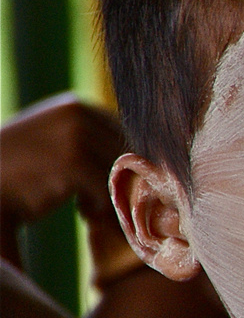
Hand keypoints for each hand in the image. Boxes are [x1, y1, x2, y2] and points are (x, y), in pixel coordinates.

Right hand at [0, 95, 123, 270]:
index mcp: (77, 106)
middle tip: (100, 202)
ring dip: (112, 196)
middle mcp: (78, 114)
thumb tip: (150, 156)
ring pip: (122, 173)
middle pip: (128, 153)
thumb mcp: (54, 142)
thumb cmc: (20, 173)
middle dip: (121, 182)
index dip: (125, 165)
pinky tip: (82, 211)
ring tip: (87, 206)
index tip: (108, 184)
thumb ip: (91, 140)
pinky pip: (109, 190)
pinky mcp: (74, 162)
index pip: (126, 136)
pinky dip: (102, 208)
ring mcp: (75, 136)